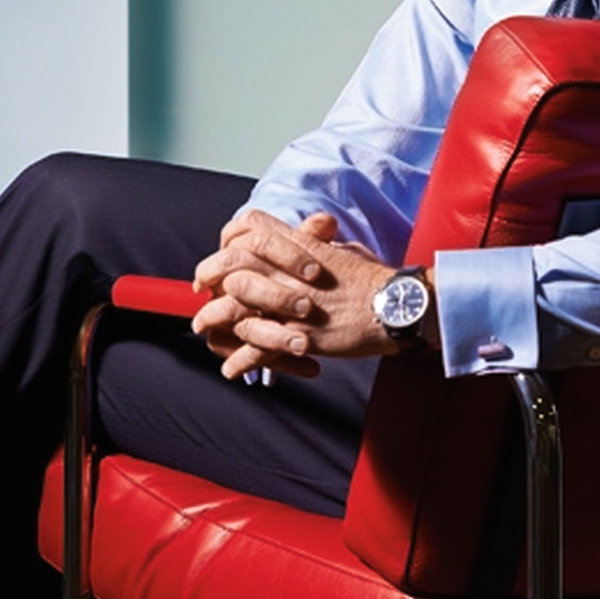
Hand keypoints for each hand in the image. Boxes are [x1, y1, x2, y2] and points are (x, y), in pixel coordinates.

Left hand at [191, 209, 400, 379]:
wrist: (398, 305)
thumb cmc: (373, 279)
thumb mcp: (341, 251)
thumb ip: (314, 245)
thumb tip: (309, 238)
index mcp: (298, 246)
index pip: (247, 228)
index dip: (226, 241)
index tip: (219, 256)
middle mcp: (288, 271)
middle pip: (230, 264)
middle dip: (208, 277)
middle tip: (202, 290)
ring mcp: (291, 304)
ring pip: (234, 306)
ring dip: (214, 319)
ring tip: (205, 329)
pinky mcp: (298, 336)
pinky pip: (257, 349)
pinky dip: (240, 361)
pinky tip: (232, 370)